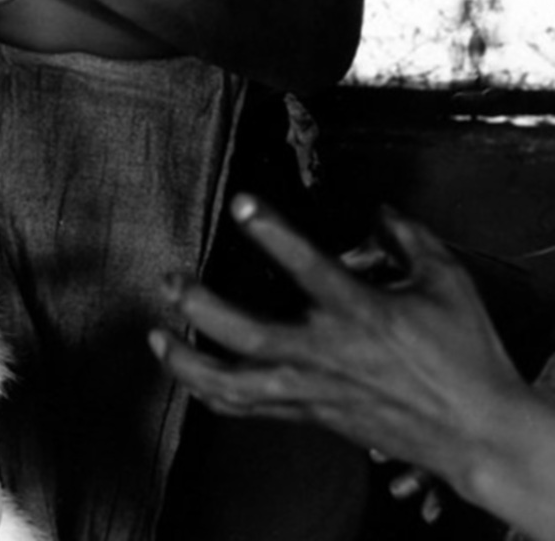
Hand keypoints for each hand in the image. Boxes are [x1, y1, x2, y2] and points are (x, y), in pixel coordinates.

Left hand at [150, 195, 526, 491]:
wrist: (479, 433)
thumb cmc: (466, 357)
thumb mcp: (448, 283)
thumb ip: (408, 238)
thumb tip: (379, 210)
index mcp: (362, 314)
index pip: (307, 267)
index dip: (271, 231)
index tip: (239, 203)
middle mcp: (327, 354)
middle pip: (248, 335)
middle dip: (200, 309)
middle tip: (170, 281)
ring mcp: (313, 389)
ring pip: (234, 384)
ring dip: (188, 363)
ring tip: (156, 336)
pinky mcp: (309, 414)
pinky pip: (248, 409)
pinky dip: (211, 394)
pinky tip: (187, 377)